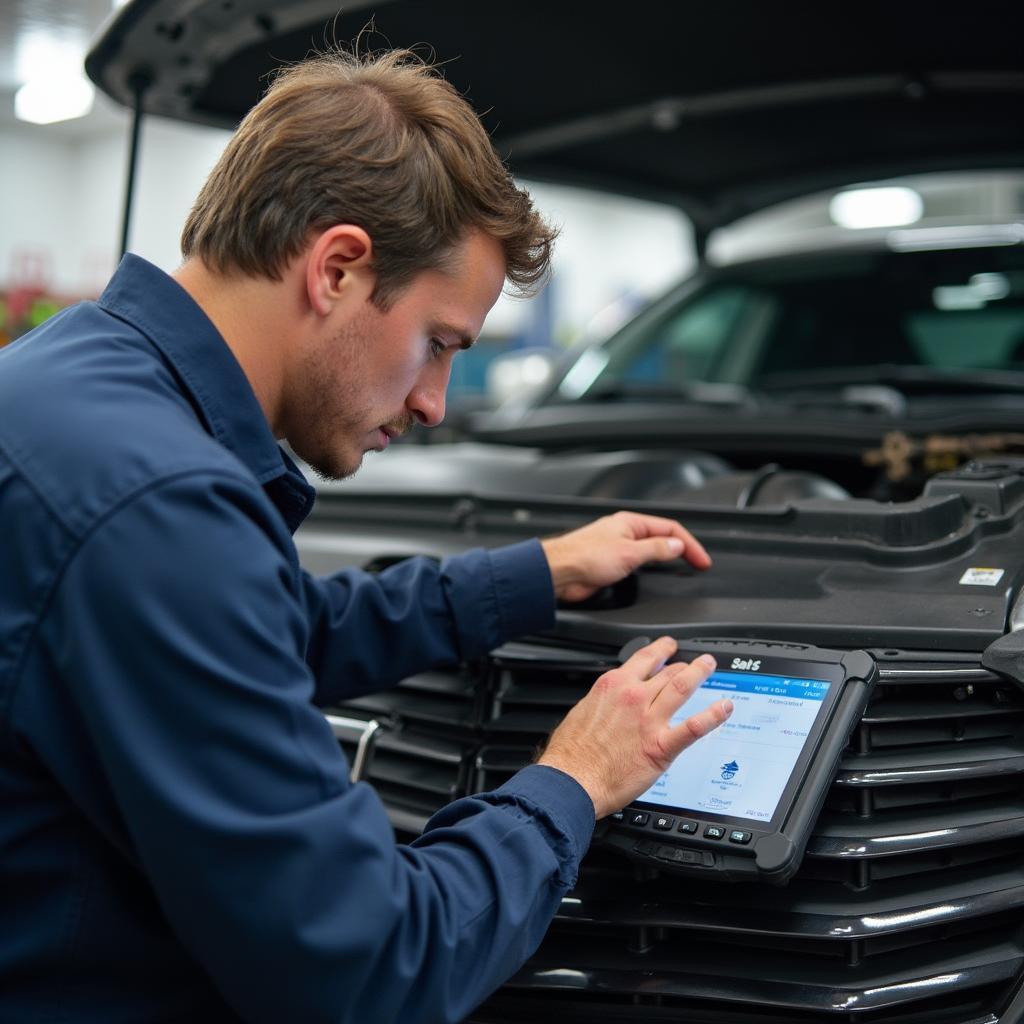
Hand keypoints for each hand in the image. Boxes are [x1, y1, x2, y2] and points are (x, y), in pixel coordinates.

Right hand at [537, 637, 732, 817]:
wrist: (572, 780)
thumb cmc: (572, 754)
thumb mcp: (582, 713)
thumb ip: (603, 704)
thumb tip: (609, 703)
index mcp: (612, 687)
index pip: (643, 659)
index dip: (660, 650)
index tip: (667, 648)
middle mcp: (632, 697)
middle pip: (666, 672)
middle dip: (683, 665)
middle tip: (693, 663)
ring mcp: (648, 720)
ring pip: (682, 687)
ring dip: (699, 673)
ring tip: (708, 667)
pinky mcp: (660, 746)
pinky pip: (693, 727)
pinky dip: (713, 715)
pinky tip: (725, 707)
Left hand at [541, 511, 710, 602]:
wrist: (559, 572)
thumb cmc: (584, 556)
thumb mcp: (629, 552)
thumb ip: (656, 549)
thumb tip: (677, 545)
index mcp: (631, 523)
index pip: (670, 528)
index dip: (690, 544)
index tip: (702, 560)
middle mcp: (625, 532)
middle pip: (662, 537)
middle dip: (682, 549)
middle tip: (698, 563)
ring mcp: (618, 548)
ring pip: (650, 550)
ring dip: (667, 557)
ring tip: (683, 566)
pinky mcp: (610, 564)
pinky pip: (638, 563)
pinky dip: (652, 567)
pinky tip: (655, 574)